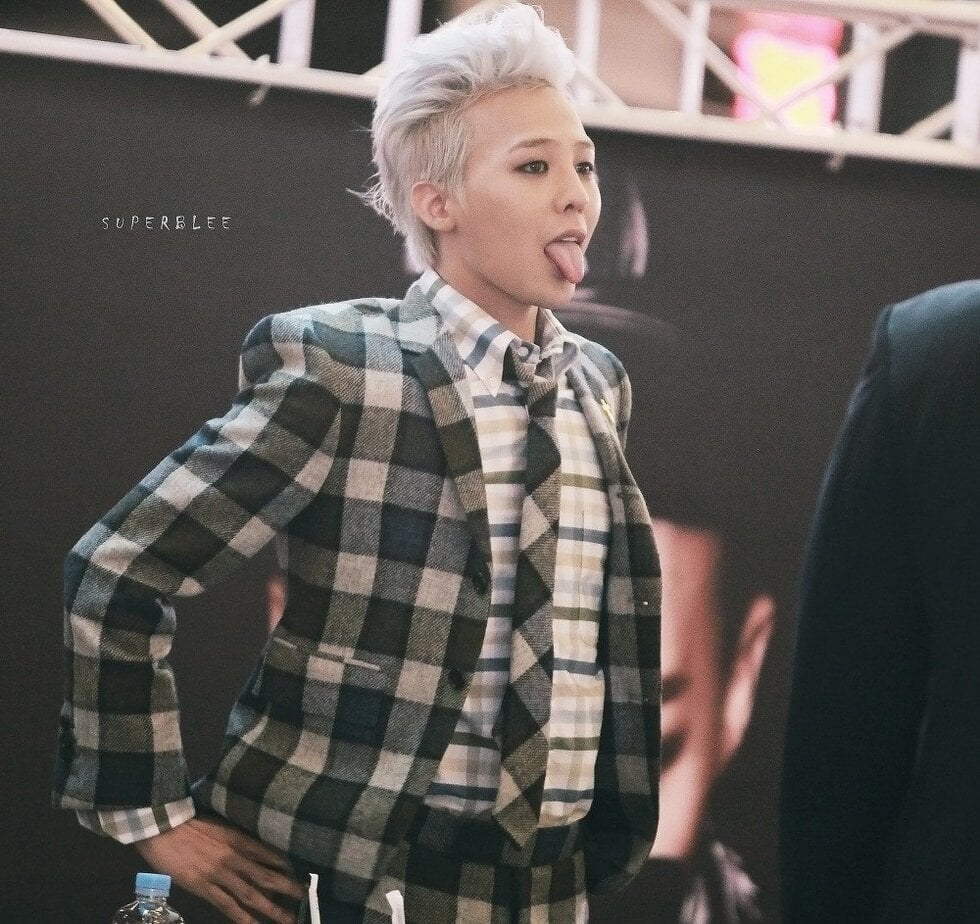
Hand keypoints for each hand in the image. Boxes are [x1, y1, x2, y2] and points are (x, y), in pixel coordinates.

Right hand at [135, 815, 305, 923]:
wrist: (164, 826)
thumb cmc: (192, 822)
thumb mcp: (222, 822)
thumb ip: (238, 835)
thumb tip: (254, 846)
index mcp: (239, 837)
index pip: (270, 853)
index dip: (286, 866)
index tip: (301, 874)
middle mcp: (235, 856)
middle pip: (266, 875)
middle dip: (288, 888)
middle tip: (306, 898)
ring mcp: (220, 873)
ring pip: (251, 894)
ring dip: (271, 908)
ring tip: (288, 919)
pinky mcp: (203, 887)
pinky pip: (227, 905)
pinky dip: (242, 917)